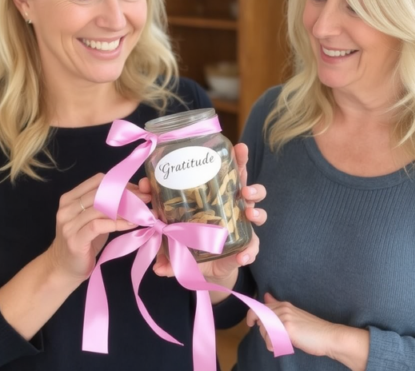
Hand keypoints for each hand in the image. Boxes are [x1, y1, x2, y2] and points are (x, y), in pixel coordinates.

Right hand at [45, 173, 136, 282]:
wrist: (62, 269)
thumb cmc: (83, 242)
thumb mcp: (93, 219)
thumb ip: (106, 205)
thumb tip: (134, 193)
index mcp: (70, 198)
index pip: (98, 181)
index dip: (120, 184)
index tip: (138, 190)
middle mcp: (67, 208)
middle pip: (101, 193)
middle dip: (127, 195)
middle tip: (145, 199)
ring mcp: (69, 224)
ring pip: (101, 208)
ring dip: (125, 209)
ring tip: (142, 212)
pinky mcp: (75, 240)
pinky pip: (99, 225)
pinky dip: (118, 223)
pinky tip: (132, 224)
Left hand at [138, 142, 266, 284]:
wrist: (208, 266)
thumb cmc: (193, 240)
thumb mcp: (177, 239)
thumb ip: (167, 248)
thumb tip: (157, 267)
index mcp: (217, 194)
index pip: (228, 171)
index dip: (237, 158)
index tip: (239, 147)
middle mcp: (233, 205)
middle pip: (246, 184)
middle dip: (249, 180)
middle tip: (244, 188)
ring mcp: (243, 225)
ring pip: (258, 210)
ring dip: (256, 210)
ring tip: (249, 213)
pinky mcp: (249, 245)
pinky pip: (254, 246)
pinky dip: (249, 251)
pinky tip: (243, 256)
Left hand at [247, 292, 337, 356]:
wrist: (328, 336)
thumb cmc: (311, 329)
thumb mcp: (293, 314)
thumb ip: (278, 307)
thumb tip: (266, 295)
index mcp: (283, 305)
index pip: (259, 306)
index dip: (251, 315)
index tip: (250, 323)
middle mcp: (282, 308)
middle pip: (259, 319)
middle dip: (262, 332)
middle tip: (273, 339)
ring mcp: (284, 318)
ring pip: (263, 330)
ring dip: (268, 340)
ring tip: (280, 343)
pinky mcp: (287, 329)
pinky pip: (270, 339)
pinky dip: (273, 346)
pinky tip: (283, 346)